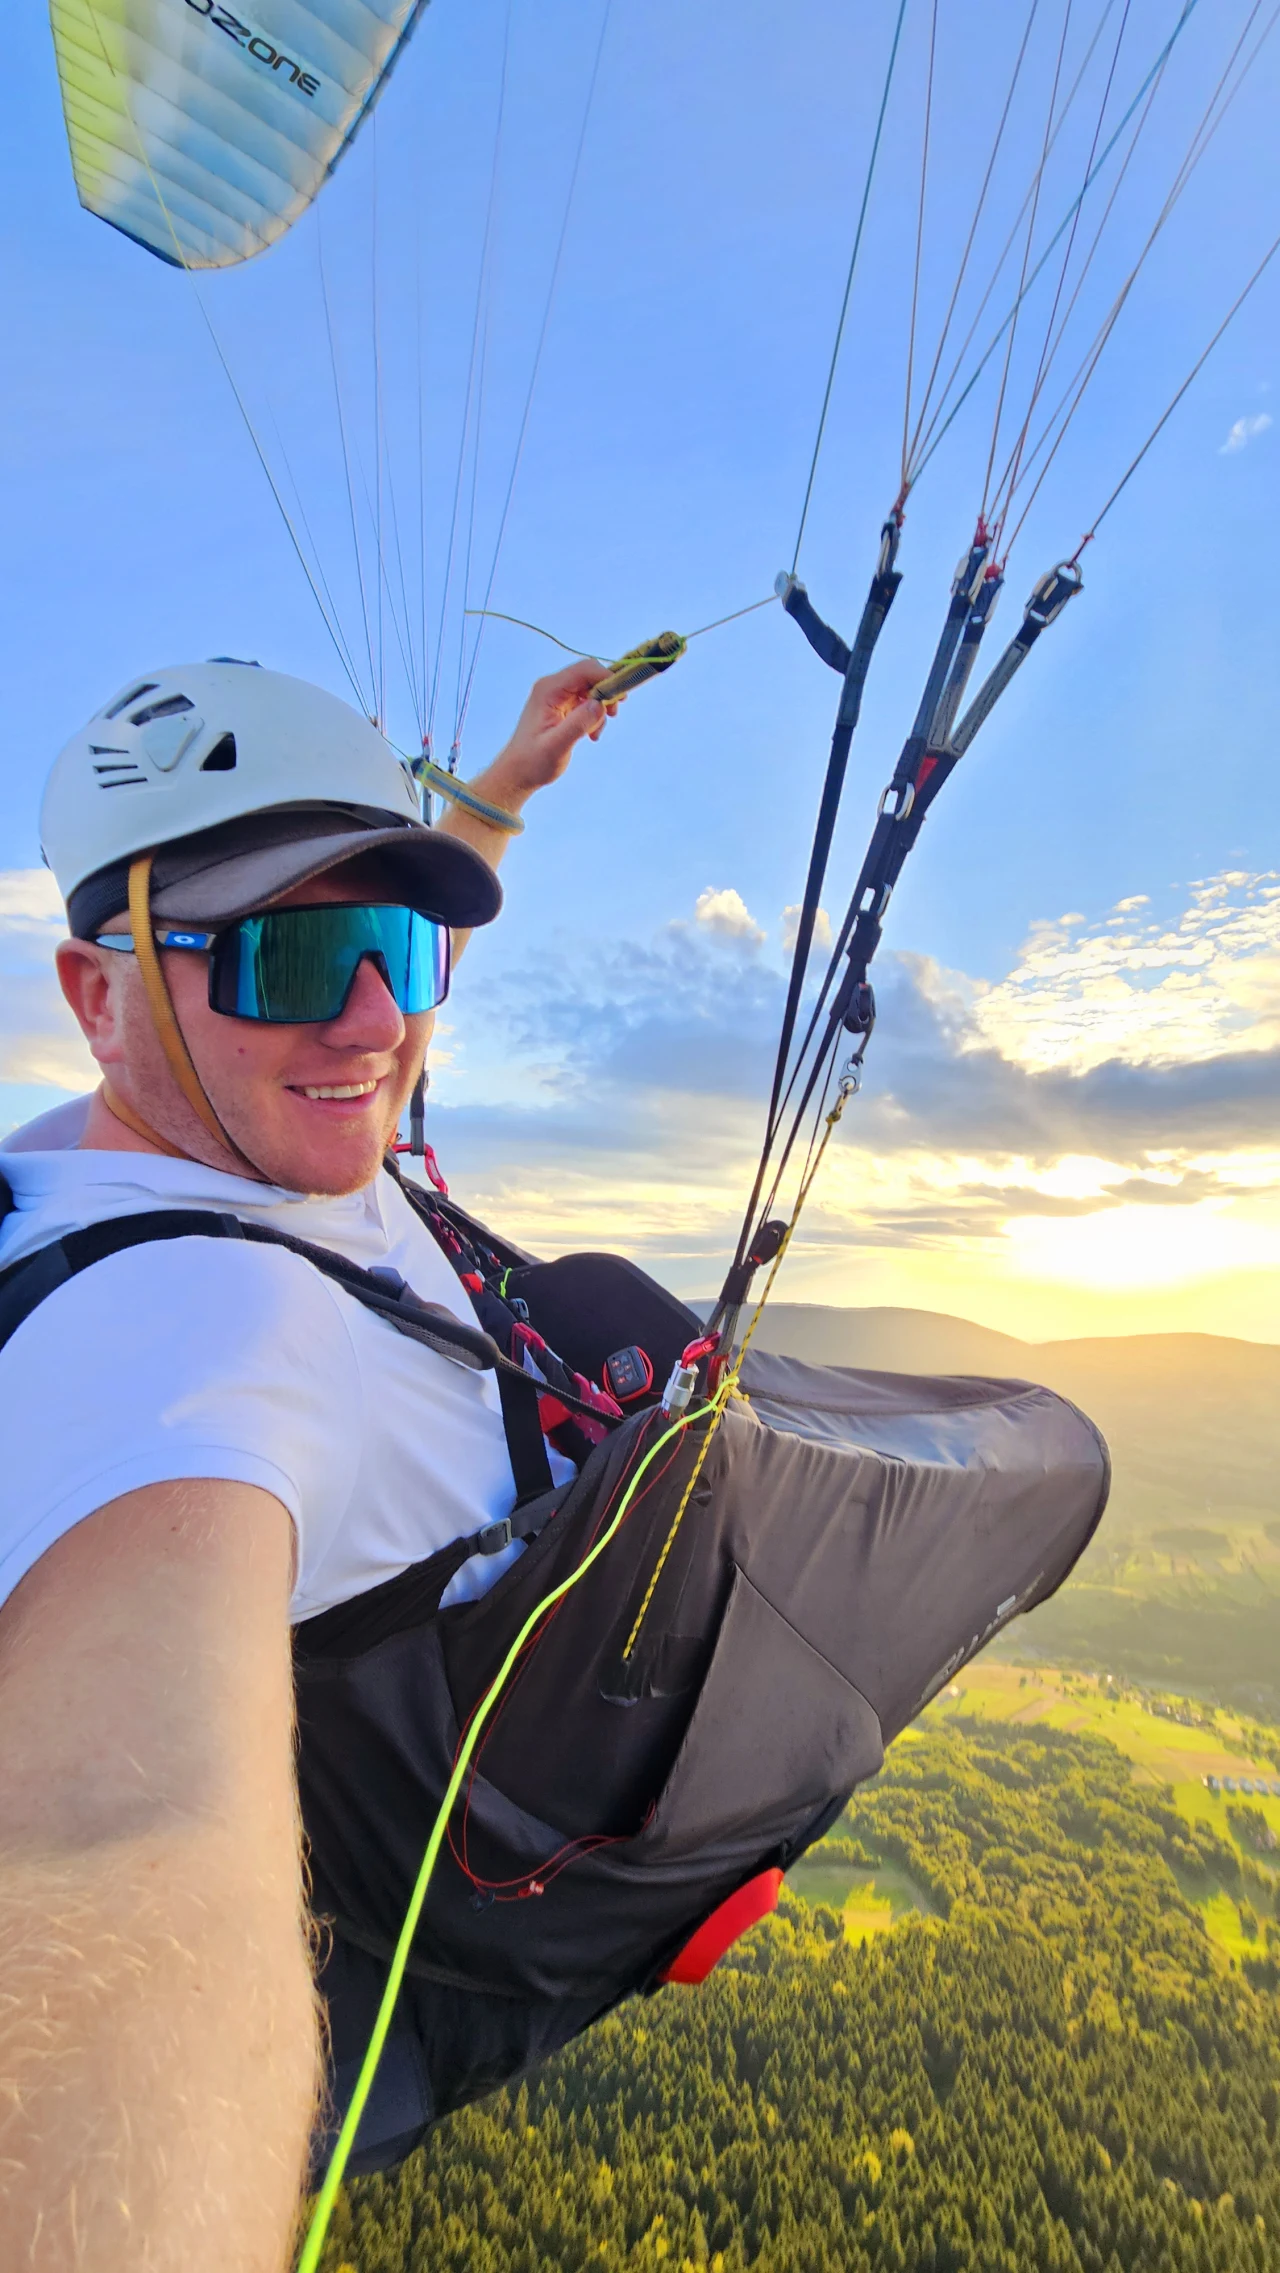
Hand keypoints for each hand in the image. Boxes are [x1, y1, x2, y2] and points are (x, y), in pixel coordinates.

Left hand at [486, 659, 620, 800]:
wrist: (518, 773)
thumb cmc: (533, 762)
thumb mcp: (557, 746)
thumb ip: (578, 724)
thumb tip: (600, 705)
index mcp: (548, 690)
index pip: (584, 669)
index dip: (606, 678)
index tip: (620, 698)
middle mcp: (552, 687)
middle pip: (590, 676)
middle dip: (606, 694)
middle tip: (613, 716)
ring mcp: (557, 696)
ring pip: (591, 690)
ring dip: (600, 709)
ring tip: (595, 733)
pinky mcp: (562, 707)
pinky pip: (586, 702)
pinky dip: (594, 717)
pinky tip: (590, 735)